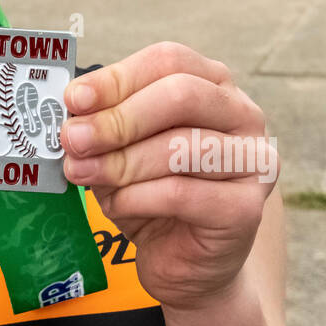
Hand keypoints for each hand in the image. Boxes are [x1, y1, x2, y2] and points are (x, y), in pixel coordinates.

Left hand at [60, 42, 278, 312]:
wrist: (185, 264)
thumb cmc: (152, 195)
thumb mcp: (121, 151)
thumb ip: (104, 127)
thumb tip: (72, 116)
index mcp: (213, 85)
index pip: (168, 61)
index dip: (117, 78)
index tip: (73, 99)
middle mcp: (242, 115)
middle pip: (181, 95)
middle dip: (118, 118)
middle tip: (73, 139)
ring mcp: (252, 161)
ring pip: (181, 147)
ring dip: (120, 161)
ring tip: (80, 172)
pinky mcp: (246, 208)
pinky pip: (183, 193)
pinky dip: (138, 196)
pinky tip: (116, 204)